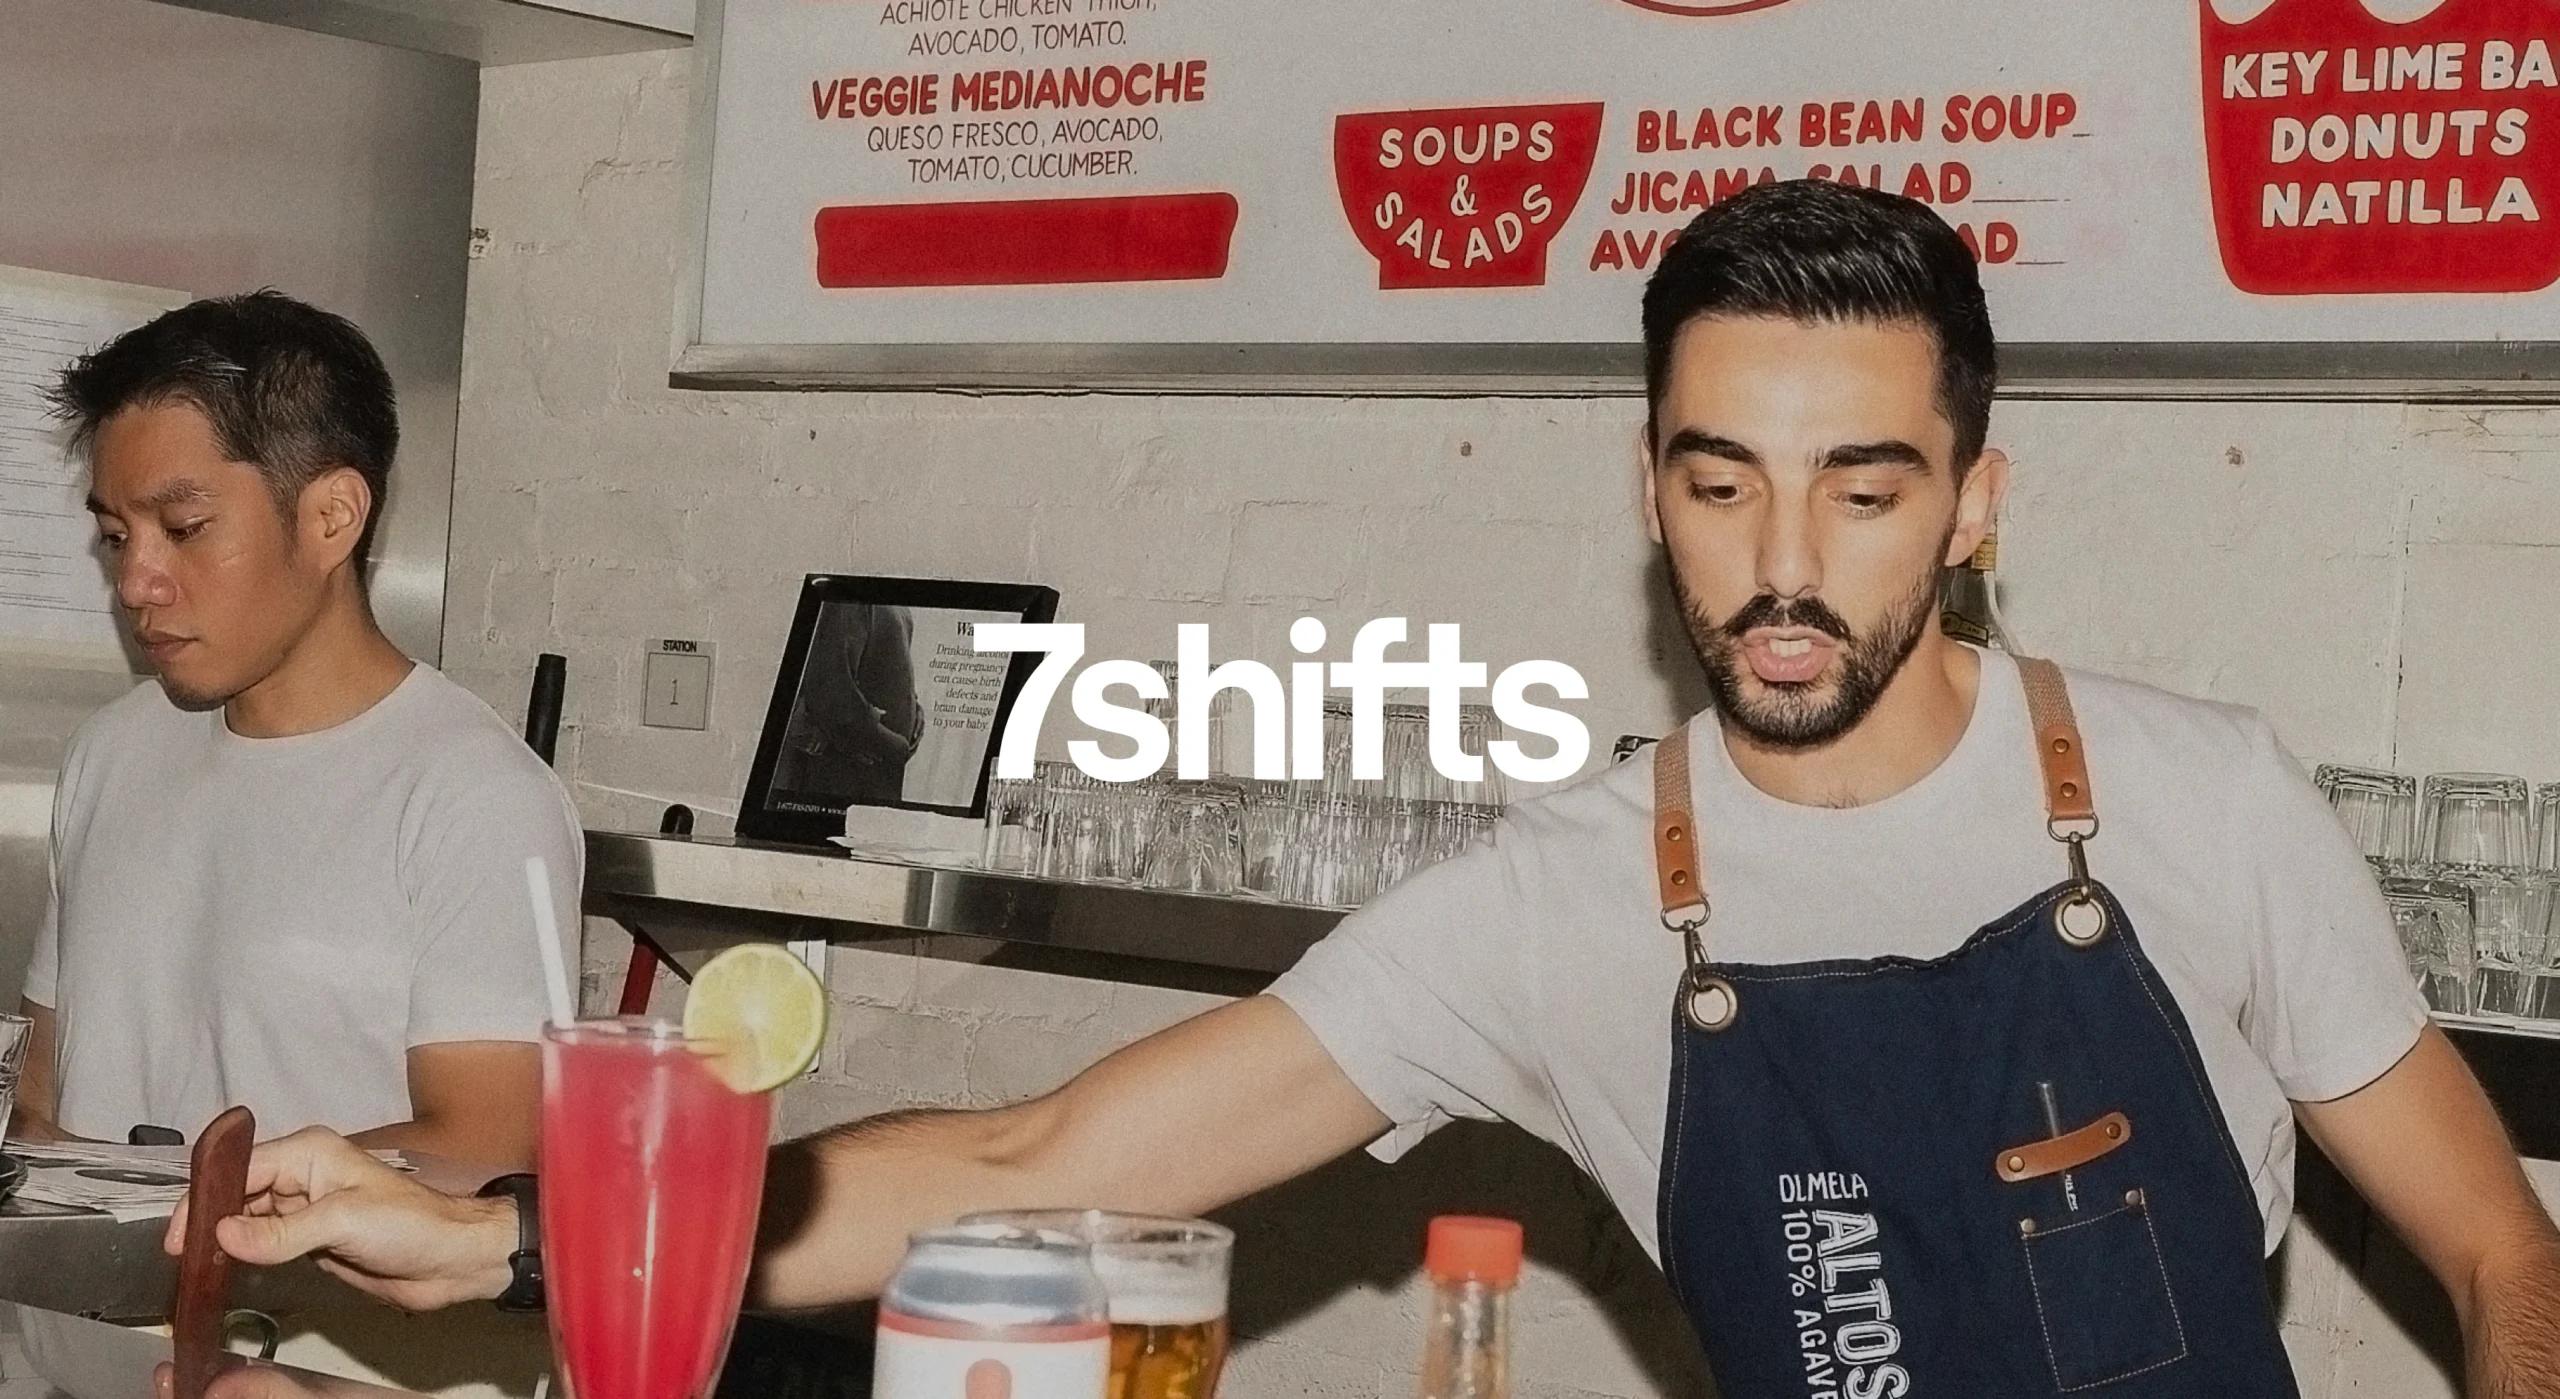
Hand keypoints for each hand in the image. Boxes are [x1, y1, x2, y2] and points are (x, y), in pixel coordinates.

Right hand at [162, 1127, 516, 1312]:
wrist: (451, 1259)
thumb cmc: (412, 1225)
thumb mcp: (343, 1221)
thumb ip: (282, 1231)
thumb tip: (224, 1235)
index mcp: (309, 1152)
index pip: (240, 1170)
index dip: (204, 1200)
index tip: (178, 1238)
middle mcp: (301, 1175)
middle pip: (235, 1194)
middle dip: (206, 1222)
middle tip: (182, 1259)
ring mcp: (303, 1209)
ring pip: (244, 1220)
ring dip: (221, 1241)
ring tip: (195, 1269)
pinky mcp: (308, 1240)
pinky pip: (262, 1243)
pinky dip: (241, 1255)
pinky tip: (224, 1272)